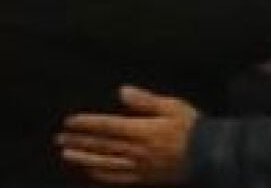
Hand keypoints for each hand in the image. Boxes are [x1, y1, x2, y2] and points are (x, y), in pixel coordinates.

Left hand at [57, 86, 197, 184]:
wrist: (211, 156)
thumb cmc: (193, 128)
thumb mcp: (172, 106)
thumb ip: (145, 100)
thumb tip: (122, 92)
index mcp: (141, 130)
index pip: (107, 127)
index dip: (86, 124)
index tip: (69, 122)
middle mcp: (136, 151)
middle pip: (101, 146)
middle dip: (78, 142)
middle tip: (59, 139)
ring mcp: (139, 167)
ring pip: (105, 163)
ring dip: (84, 159)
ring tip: (67, 154)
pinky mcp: (144, 179)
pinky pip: (117, 178)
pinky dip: (100, 175)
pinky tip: (89, 171)